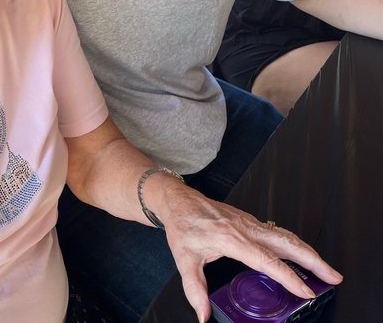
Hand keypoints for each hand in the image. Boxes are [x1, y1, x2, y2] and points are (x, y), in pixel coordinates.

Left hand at [151, 179, 341, 322]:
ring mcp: (250, 222)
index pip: (267, 261)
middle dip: (313, 260)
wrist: (178, 200)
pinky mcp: (250, 220)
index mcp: (232, 239)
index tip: (305, 291)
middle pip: (287, 243)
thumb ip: (195, 289)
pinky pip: (278, 232)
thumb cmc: (182, 225)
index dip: (288, 277)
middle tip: (333, 276)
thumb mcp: (184, 259)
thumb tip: (203, 315)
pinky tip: (302, 254)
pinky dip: (296, 244)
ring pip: (286, 236)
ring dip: (308, 251)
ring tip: (326, 269)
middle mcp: (246, 228)